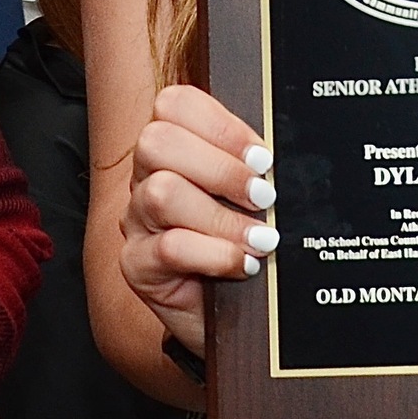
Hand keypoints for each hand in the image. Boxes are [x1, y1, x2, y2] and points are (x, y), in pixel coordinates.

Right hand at [121, 84, 277, 356]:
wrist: (230, 313)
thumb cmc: (241, 240)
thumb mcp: (247, 195)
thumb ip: (253, 165)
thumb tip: (281, 153)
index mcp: (172, 147)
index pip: (173, 105)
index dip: (220, 124)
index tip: (262, 155)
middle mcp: (145, 176)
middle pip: (157, 142)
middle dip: (221, 167)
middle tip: (264, 194)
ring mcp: (136, 220)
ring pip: (161, 193)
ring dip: (222, 216)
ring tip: (262, 237)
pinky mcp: (136, 264)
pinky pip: (170, 247)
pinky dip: (216, 253)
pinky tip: (243, 263)